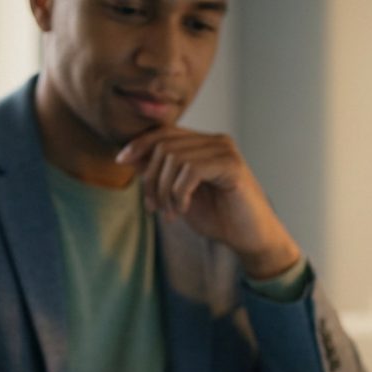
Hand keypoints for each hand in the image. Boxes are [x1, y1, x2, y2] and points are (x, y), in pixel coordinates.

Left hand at [116, 127, 301, 278]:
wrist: (250, 239)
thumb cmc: (219, 218)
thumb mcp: (179, 195)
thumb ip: (160, 175)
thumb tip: (130, 157)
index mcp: (205, 144)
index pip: (164, 132)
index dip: (139, 144)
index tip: (121, 162)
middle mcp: (216, 141)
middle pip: (163, 145)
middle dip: (150, 179)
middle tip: (153, 208)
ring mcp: (225, 151)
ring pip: (174, 157)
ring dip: (163, 191)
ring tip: (170, 213)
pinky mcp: (232, 166)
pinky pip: (190, 170)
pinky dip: (179, 193)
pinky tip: (183, 209)